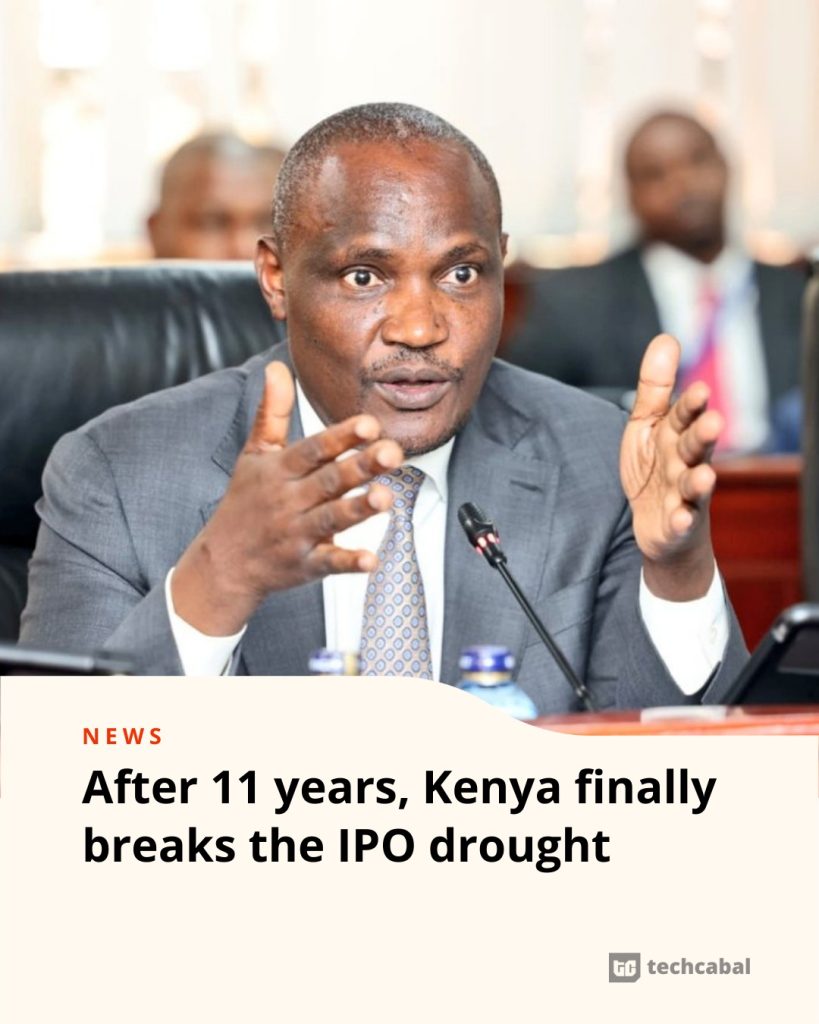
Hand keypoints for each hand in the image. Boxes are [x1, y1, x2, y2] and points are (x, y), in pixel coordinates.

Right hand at [172, 361, 402, 633]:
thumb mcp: (254, 454)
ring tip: (386, 498)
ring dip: (358, 509)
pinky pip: (328, 562)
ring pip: (331, 518)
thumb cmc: (245, 502)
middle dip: (361, 466)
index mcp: (281, 470)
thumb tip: (277, 367)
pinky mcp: (305, 564)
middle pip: (330, 480)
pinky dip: (348, 562)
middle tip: (393, 452)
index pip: (314, 449)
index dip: (341, 436)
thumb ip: (273, 412)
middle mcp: (290, 499)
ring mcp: (297, 533)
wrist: (223, 563)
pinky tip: (371, 560)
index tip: (370, 423)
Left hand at [619, 334, 721, 599]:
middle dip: (703, 436)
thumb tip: (666, 338)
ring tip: (705, 476)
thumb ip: (655, 388)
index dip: (691, 405)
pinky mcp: (676, 523)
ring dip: (699, 481)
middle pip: (695, 448)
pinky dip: (681, 520)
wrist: (662, 526)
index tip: (699, 389)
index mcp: (676, 436)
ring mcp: (684, 494)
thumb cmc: (656, 469)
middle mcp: (685, 463)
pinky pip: (680, 522)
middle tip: (714, 422)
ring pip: (694, 486)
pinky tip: (680, 517)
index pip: (684, 416)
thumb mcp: (648, 426)